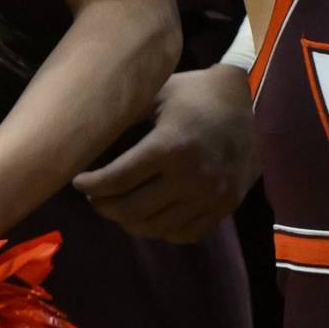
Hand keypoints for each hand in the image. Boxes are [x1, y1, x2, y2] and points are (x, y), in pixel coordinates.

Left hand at [72, 66, 260, 241]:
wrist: (250, 103)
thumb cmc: (195, 94)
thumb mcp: (158, 93)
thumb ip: (126, 115)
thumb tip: (86, 131)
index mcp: (170, 146)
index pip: (117, 180)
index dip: (91, 186)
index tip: (78, 182)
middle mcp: (190, 177)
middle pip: (132, 209)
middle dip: (105, 207)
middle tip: (95, 198)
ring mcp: (210, 196)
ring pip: (156, 227)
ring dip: (129, 222)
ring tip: (118, 207)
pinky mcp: (225, 207)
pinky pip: (185, 234)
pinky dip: (162, 231)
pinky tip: (150, 216)